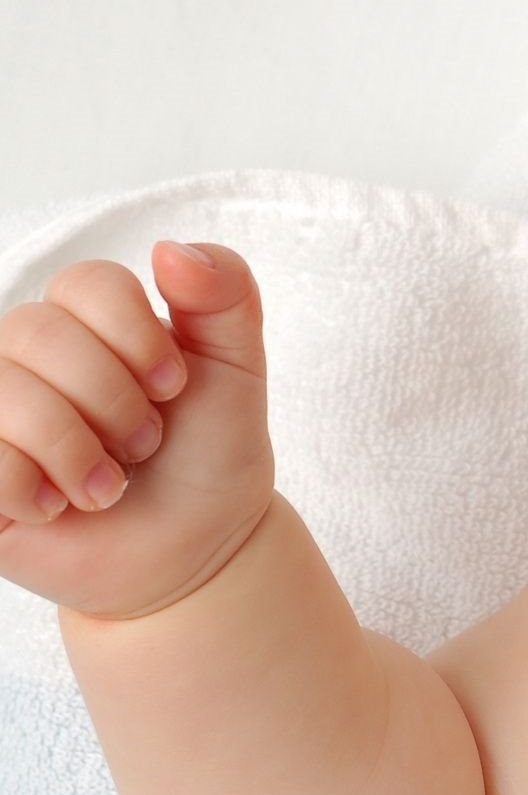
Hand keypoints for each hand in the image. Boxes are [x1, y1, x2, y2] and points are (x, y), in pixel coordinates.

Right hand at [0, 242, 274, 619]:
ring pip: (3, 392)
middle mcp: (29, 354)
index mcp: (90, 318)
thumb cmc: (211, 448)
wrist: (195, 545)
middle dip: (112, 398)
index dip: (137, 335)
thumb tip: (169, 249)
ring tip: (110, 483)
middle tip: (146, 442)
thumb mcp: (238, 365)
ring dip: (77, 448)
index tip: (175, 386)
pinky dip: (36, 488)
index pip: (86, 281)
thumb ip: (225, 294)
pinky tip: (61, 506)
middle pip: (37, 331)